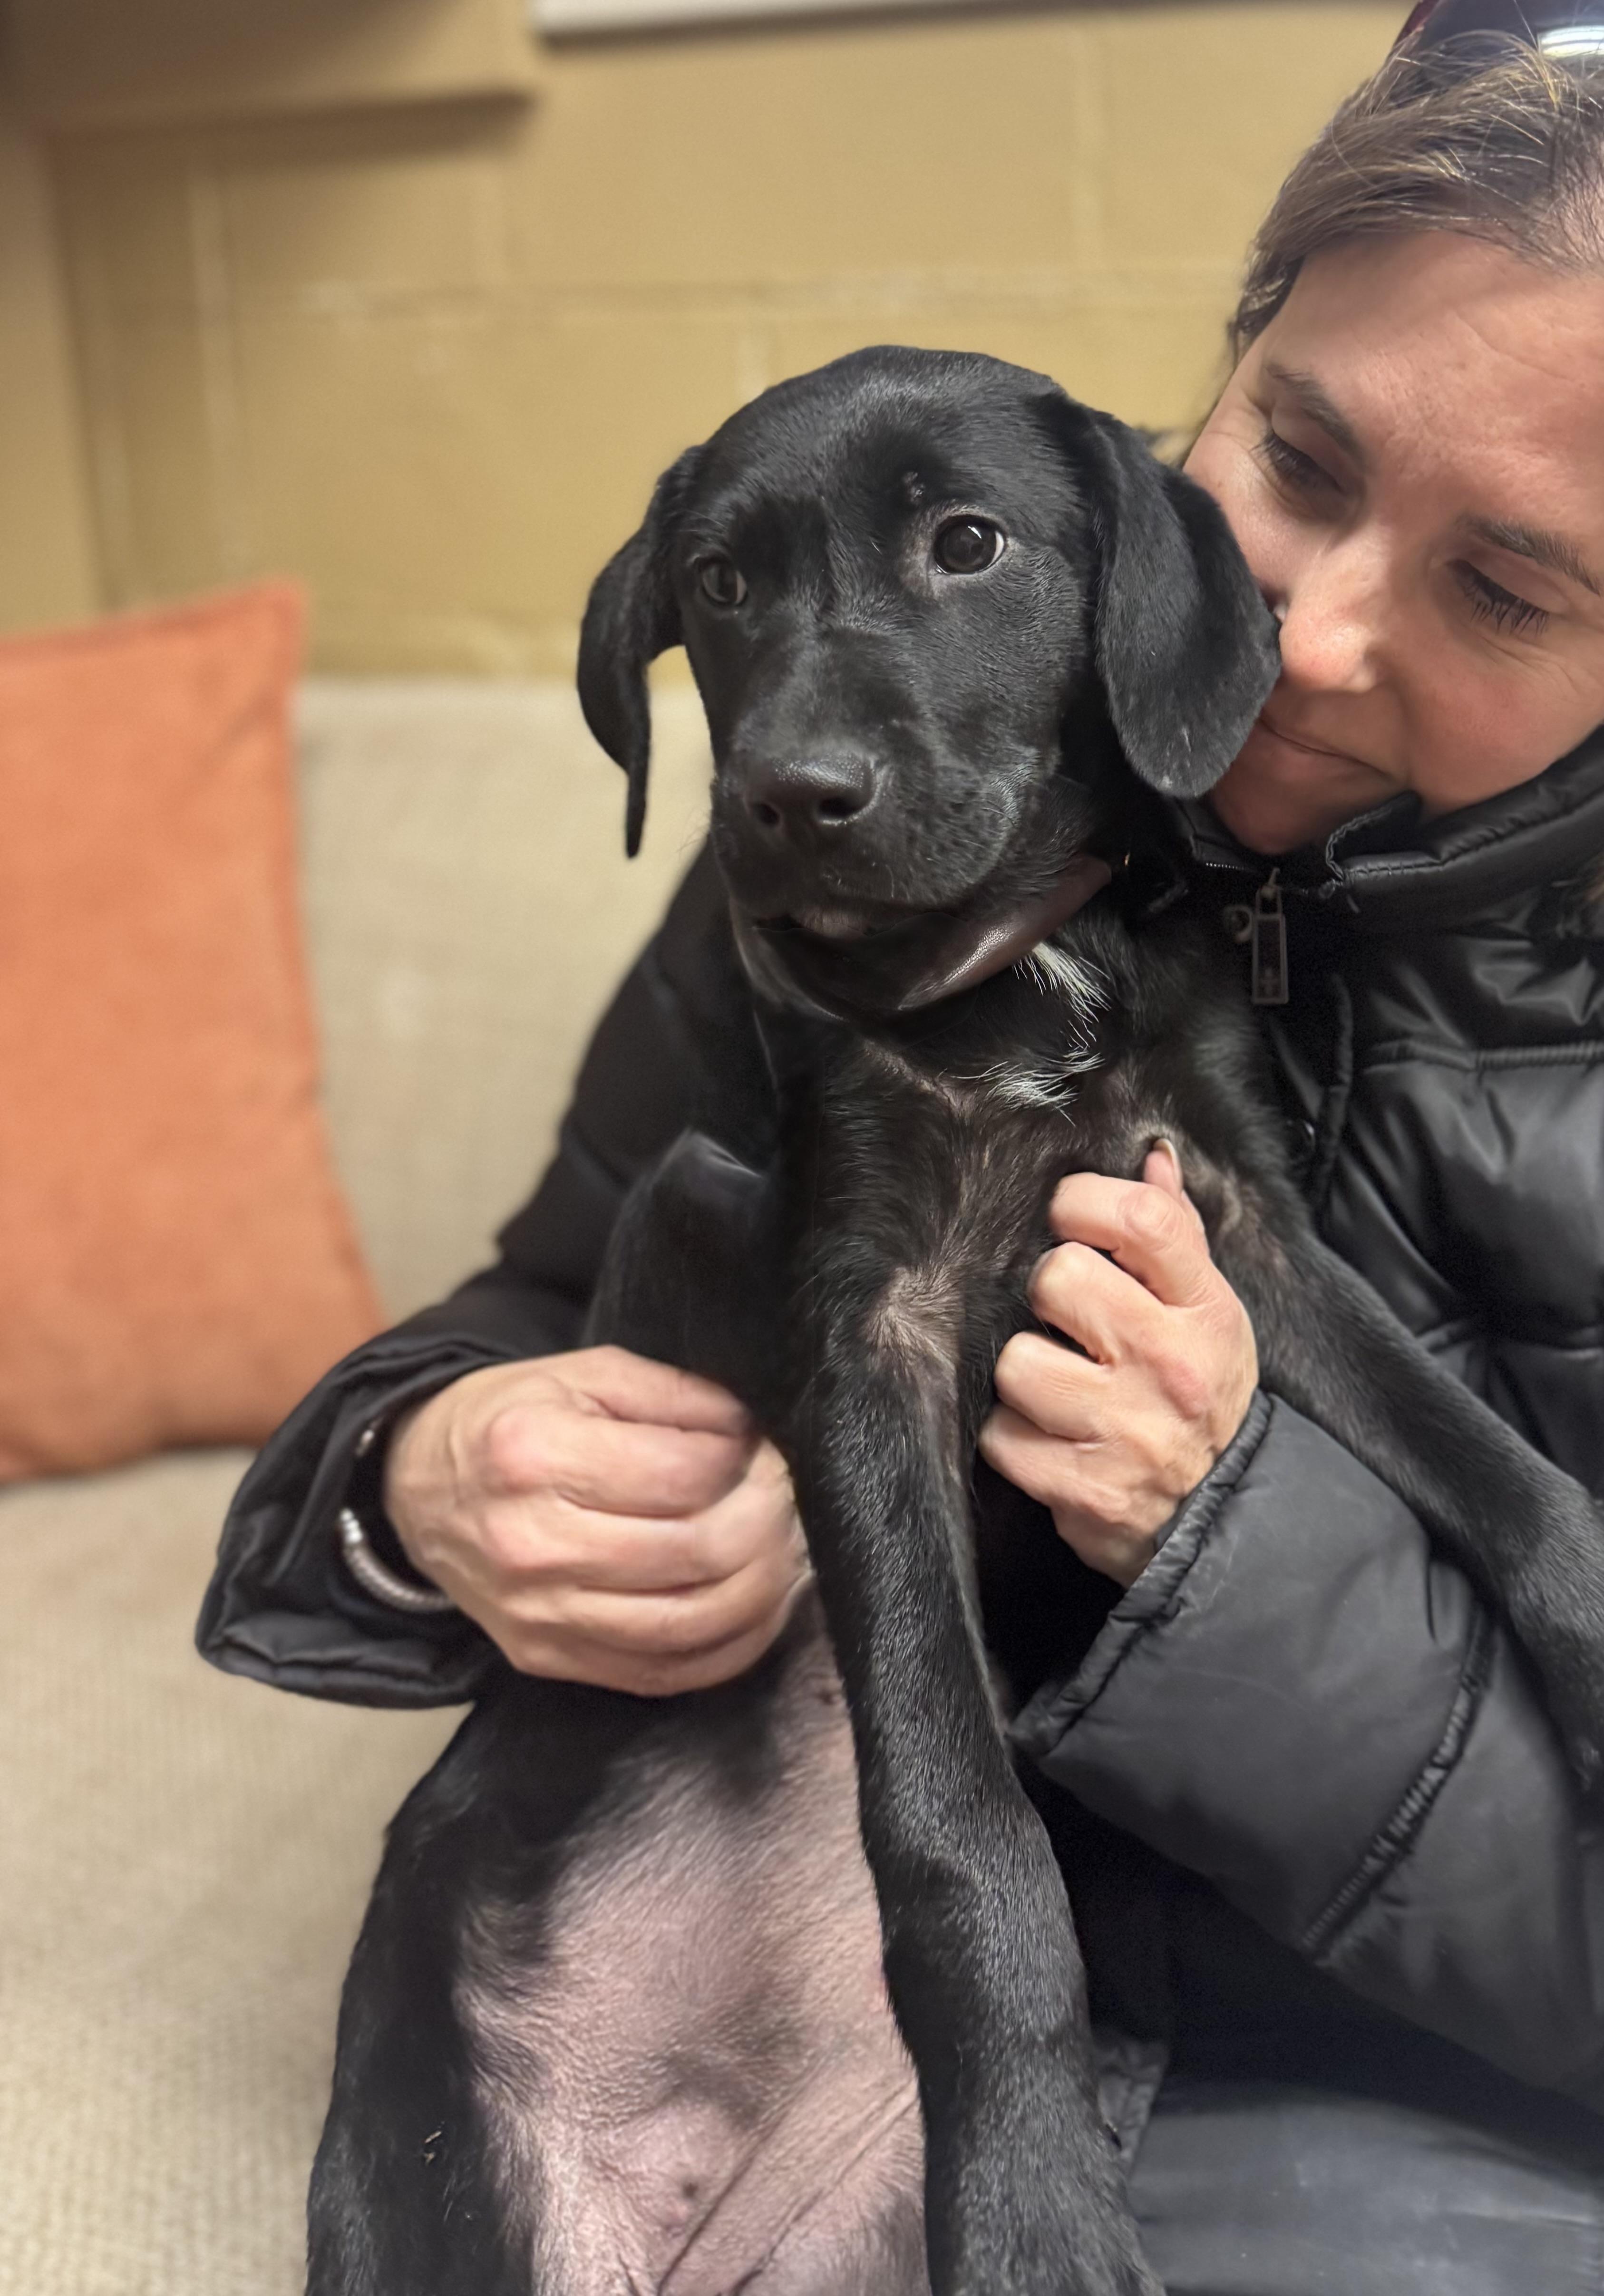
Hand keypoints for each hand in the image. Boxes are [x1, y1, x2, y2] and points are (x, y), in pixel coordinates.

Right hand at [383, 1348, 808, 1695]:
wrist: (420, 1491)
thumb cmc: (512, 1421)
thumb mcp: (583, 1375)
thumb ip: (673, 1394)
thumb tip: (751, 1428)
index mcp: (533, 1455)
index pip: (683, 1474)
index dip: (743, 1458)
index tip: (759, 1444)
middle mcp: (531, 1544)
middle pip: (697, 1552)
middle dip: (768, 1521)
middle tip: (786, 1493)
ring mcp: (539, 1614)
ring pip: (692, 1623)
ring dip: (763, 1587)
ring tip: (783, 1547)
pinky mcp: (548, 1659)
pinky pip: (665, 1674)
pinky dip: (730, 1648)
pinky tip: (757, 1607)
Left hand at [978, 1143, 1257, 1587]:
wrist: (1222, 1520)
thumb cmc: (1200, 1398)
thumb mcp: (1209, 1315)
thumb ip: (1175, 1236)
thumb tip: (1150, 1155)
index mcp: (1206, 1311)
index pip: (1140, 1218)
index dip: (1083, 1200)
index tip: (1068, 1217)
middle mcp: (1170, 1365)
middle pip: (1059, 1278)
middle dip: (1045, 1296)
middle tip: (1064, 1321)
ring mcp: (1126, 1430)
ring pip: (1015, 1362)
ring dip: (1022, 1375)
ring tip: (1055, 1388)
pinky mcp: (1084, 1489)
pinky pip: (1000, 1435)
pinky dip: (1011, 1439)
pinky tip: (1046, 1440)